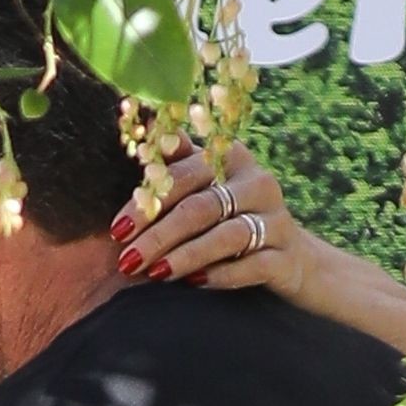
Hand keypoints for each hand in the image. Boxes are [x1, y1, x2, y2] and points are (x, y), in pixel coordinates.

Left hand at [111, 138, 308, 295]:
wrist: (288, 259)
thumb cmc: (229, 219)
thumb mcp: (205, 187)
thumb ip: (176, 162)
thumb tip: (142, 119)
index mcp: (231, 159)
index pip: (183, 176)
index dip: (148, 203)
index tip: (117, 230)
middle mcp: (256, 183)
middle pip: (201, 207)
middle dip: (159, 235)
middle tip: (126, 261)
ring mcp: (275, 220)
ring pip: (227, 237)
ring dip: (186, 256)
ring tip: (154, 274)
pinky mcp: (285, 256)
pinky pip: (253, 266)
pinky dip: (222, 275)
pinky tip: (195, 285)